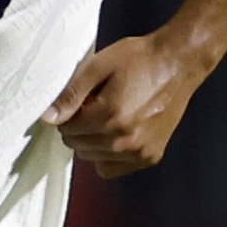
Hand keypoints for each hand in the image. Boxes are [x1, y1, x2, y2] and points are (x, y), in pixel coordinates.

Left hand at [47, 34, 209, 175]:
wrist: (178, 62)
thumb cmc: (140, 58)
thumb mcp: (99, 66)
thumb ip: (71, 94)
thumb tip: (48, 118)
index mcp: (110, 116)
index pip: (67, 130)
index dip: (68, 114)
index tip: (81, 100)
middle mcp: (125, 140)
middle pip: (78, 146)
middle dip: (78, 128)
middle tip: (94, 106)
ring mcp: (140, 152)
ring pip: (93, 158)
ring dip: (92, 141)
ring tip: (109, 116)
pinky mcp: (150, 156)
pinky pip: (113, 168)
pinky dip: (108, 154)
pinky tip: (118, 133)